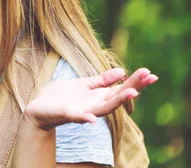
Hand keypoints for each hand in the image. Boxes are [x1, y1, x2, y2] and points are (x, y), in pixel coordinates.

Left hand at [23, 67, 157, 130]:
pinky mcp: (66, 114)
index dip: (136, 82)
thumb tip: (122, 71)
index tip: (151, 74)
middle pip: (117, 97)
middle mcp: (94, 105)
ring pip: (103, 108)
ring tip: (132, 92)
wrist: (39, 108)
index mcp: (98, 96)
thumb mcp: (84, 84)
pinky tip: (92, 119)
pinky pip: (77, 117)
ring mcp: (82, 111)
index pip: (121, 89)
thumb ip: (102, 80)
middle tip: (149, 77)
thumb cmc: (62, 96)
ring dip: (117, 101)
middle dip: (133, 87)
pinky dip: (85, 118)